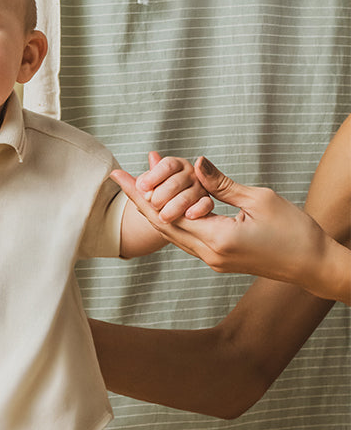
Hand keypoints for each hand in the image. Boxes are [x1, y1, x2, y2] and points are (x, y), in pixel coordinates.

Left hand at [115, 155, 338, 287]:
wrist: (313, 265)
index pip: (165, 214)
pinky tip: (166, 203)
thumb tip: (196, 163)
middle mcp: (208, 255)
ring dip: (152, 209)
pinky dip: (172, 218)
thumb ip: (222, 184)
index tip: (121, 174)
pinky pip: (187, 238)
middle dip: (137, 200)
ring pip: (172, 233)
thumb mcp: (259, 200)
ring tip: (136, 186)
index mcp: (216, 240)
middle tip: (117, 176)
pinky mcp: (219, 260)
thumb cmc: (295, 231)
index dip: (140, 192)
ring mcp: (212, 261)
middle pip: (161, 226)